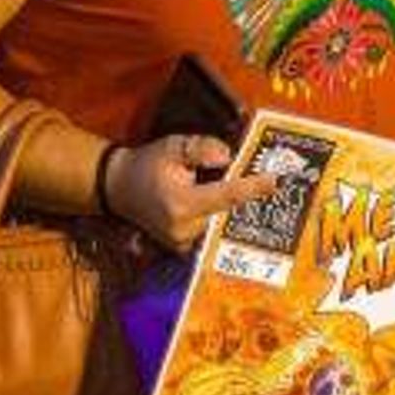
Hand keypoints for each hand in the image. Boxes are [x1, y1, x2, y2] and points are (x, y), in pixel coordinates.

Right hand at [104, 133, 276, 253]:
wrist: (119, 187)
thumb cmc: (148, 164)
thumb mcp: (172, 146)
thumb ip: (201, 149)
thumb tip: (227, 157)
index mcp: (181, 204)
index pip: (226, 196)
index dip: (252, 188)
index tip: (275, 181)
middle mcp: (183, 229)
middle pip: (227, 211)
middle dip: (245, 194)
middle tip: (266, 179)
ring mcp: (182, 243)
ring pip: (220, 220)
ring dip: (232, 205)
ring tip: (249, 187)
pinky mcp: (182, 247)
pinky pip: (210, 229)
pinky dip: (220, 214)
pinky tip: (228, 200)